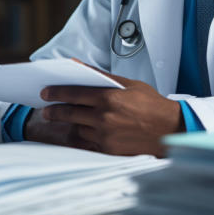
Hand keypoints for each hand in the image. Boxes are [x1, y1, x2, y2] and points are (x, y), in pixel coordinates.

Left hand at [35, 67, 182, 156]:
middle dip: (54, 111)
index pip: (74, 93)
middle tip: (45, 110)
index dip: (56, 92)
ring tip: (64, 119)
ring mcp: (106, 135)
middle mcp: (104, 117)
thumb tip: (78, 66)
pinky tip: (82, 129)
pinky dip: (83, 134)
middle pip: (70, 113)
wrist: (169, 129)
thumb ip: (101, 75)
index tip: (45, 92)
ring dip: (70, 123)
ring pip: (77, 128)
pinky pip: (88, 141)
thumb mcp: (128, 84)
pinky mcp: (109, 148)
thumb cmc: (151, 104)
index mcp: (109, 97)